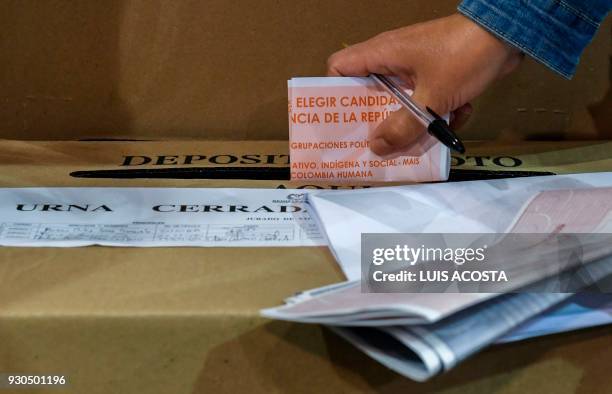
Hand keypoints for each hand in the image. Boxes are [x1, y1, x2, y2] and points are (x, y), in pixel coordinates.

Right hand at [327, 14, 522, 155]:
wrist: (508, 34)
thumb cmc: (462, 57)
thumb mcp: (431, 98)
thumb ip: (403, 127)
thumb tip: (376, 148)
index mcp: (381, 55)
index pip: (338, 68)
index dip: (335, 93)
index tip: (343, 119)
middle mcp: (392, 59)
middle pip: (369, 93)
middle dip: (377, 119)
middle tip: (380, 142)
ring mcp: (414, 66)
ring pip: (400, 101)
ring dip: (415, 120)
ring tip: (429, 133)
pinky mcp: (435, 73)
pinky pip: (425, 99)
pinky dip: (439, 111)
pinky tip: (458, 115)